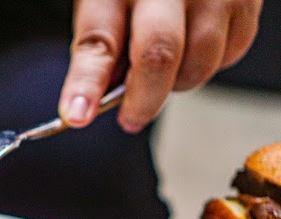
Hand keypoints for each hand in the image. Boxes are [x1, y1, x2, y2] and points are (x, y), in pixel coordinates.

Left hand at [58, 0, 261, 132]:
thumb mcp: (108, 3)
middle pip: (158, 55)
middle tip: (130, 118)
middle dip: (143, 100)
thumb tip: (96, 102)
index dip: (86, 83)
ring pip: (199, 62)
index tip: (78, 114)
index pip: (99, 40)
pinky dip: (209, 63)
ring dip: (178, 83)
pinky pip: (230, 53)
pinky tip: (194, 46)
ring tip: (164, 70)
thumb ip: (104, 48)